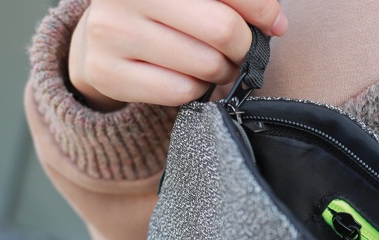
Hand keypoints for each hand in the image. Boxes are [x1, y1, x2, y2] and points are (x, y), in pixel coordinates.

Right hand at [68, 0, 287, 110]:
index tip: (273, 24)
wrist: (102, 37)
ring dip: (223, 71)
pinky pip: (183, 91)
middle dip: (243, 46)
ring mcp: (111, 32)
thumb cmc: (166, 11)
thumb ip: (235, 0)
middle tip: (239, 50)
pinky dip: (197, 90)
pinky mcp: (108, 72)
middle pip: (222, 30)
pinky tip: (188, 77)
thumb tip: (276, 23)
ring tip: (212, 63)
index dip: (261, 9)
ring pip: (206, 65)